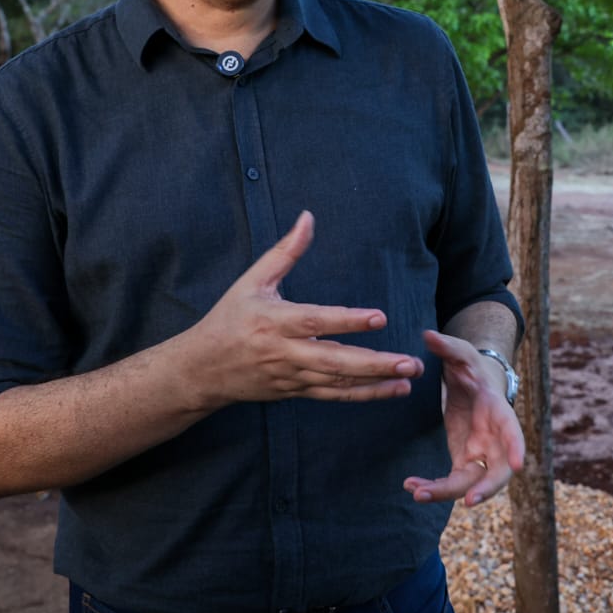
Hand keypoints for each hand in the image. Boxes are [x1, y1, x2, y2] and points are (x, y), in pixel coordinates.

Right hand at [184, 211, 423, 409]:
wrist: (202, 369)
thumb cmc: (229, 318)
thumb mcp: (252, 281)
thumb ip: (285, 252)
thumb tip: (308, 217)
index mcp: (275, 321)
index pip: (316, 321)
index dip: (348, 321)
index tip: (380, 317)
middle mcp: (285, 352)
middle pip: (334, 361)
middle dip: (374, 363)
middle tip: (409, 362)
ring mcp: (291, 376)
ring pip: (338, 382)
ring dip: (376, 381)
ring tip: (410, 378)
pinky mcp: (295, 392)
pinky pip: (334, 395)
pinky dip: (363, 395)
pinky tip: (392, 391)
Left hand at [403, 330, 524, 507]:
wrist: (471, 382)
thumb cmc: (470, 366)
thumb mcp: (459, 353)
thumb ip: (445, 346)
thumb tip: (427, 335)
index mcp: (498, 411)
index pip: (512, 431)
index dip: (516, 447)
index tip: (518, 466)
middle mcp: (494, 438)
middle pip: (498, 470)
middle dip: (487, 488)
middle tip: (468, 501)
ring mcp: (480, 453)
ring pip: (471, 483)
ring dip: (447, 492)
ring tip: (417, 492)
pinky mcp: (463, 460)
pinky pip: (452, 483)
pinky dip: (435, 488)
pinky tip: (411, 487)